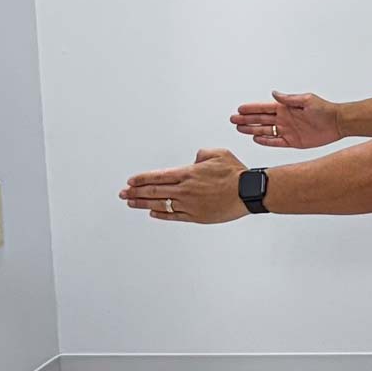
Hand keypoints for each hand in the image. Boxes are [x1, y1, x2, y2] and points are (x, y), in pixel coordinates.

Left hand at [120, 149, 249, 224]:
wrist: (248, 192)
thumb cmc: (236, 174)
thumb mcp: (218, 154)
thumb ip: (202, 154)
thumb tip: (194, 159)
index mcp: (188, 173)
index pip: (158, 176)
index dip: (142, 179)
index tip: (130, 181)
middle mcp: (185, 190)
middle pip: (154, 191)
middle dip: (135, 192)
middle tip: (123, 193)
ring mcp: (189, 204)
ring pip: (160, 204)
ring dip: (143, 203)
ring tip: (131, 203)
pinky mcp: (196, 216)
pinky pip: (173, 216)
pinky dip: (161, 214)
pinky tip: (152, 213)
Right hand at [232, 91, 342, 148]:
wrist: (337, 123)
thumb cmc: (325, 109)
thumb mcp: (306, 100)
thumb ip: (289, 99)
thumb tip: (274, 93)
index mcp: (286, 108)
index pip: (264, 108)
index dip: (251, 109)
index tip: (239, 109)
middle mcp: (284, 119)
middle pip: (260, 119)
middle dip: (246, 119)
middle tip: (233, 119)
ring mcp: (287, 130)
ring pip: (265, 130)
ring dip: (252, 130)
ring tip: (239, 129)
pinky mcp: (293, 141)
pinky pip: (275, 142)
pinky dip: (265, 141)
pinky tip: (255, 139)